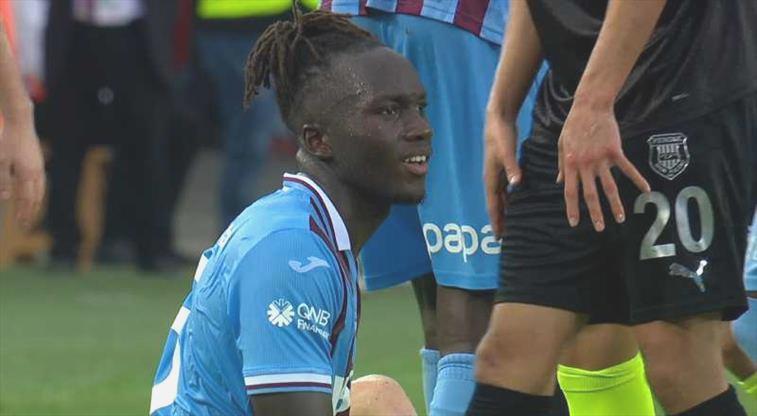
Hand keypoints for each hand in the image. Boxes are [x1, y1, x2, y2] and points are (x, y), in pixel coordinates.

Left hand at [0, 116, 45, 226]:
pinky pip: (41, 181)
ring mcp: (39, 166)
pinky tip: (35, 192)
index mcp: (26, 174)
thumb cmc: (7, 139)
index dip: (23, 212)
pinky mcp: (38, 160)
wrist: (20, 120)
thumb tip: (6, 198)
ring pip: (40, 189)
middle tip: (27, 224)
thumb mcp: (0, 160)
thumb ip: (3, 180)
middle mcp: (36, 172)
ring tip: (33, 211)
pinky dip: (38, 191)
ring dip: (36, 202)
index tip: (20, 224)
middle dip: (31, 211)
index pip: (26, 199)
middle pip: (36, 197)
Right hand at [483, 110, 520, 237]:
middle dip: (499, 221)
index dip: (495, 221)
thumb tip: (516, 184)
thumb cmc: (500, 135)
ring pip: (500, 198)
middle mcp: (492, 179)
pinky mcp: (504, 168)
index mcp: (491, 178)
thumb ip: (512, 168)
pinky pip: (505, 189)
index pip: (492, 205)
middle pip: (495, 205)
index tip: (498, 237)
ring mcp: (497, 174)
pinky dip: (510, 199)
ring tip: (510, 225)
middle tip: (505, 238)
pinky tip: (516, 204)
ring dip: (504, 212)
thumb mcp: (507, 151)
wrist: (497, 119)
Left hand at [557, 104, 648, 231]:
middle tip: (600, 228)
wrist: (590, 107)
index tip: (575, 223)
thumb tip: (560, 182)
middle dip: (595, 213)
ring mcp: (601, 159)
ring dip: (615, 204)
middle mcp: (585, 165)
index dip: (572, 209)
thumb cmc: (573, 126)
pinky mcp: (614, 151)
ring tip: (621, 218)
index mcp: (571, 165)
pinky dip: (637, 179)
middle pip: (591, 194)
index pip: (570, 192)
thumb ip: (562, 165)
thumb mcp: (561, 145)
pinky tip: (646, 190)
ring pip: (609, 186)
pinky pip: (627, 169)